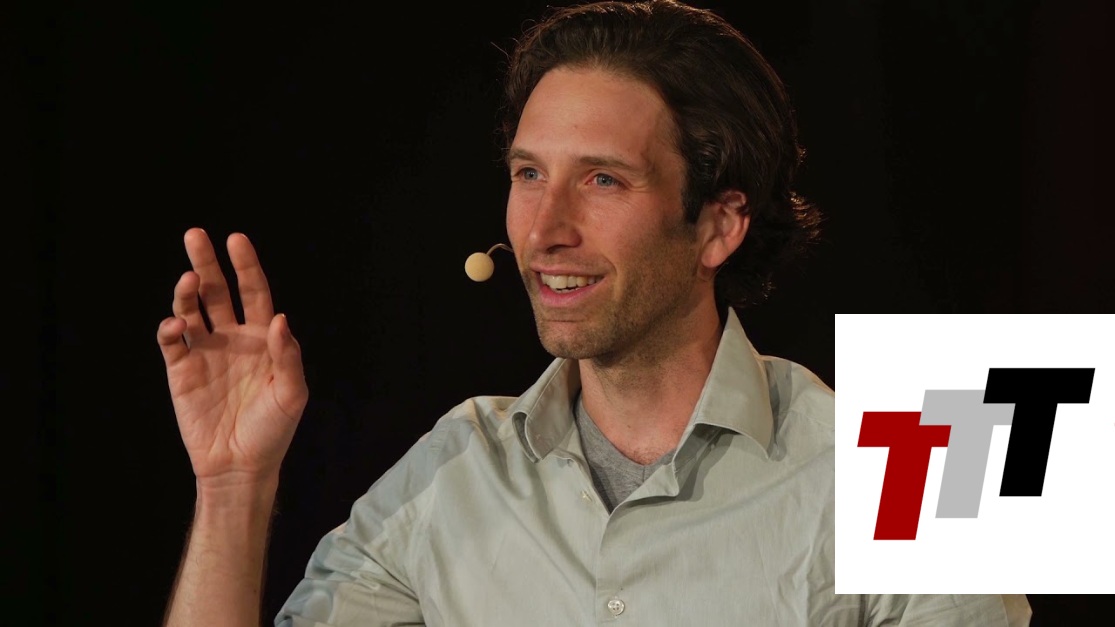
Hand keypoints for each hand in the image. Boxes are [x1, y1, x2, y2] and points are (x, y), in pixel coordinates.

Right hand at [156, 228, 308, 487]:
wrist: (241, 465)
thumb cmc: (273, 430)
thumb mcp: (291, 394)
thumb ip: (287, 356)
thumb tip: (280, 319)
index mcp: (262, 339)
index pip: (254, 293)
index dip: (246, 266)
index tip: (236, 240)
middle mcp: (232, 339)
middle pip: (218, 292)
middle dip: (207, 262)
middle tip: (194, 235)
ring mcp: (205, 353)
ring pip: (192, 309)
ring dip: (187, 291)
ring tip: (189, 279)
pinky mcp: (181, 372)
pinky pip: (172, 342)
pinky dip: (170, 328)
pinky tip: (177, 323)